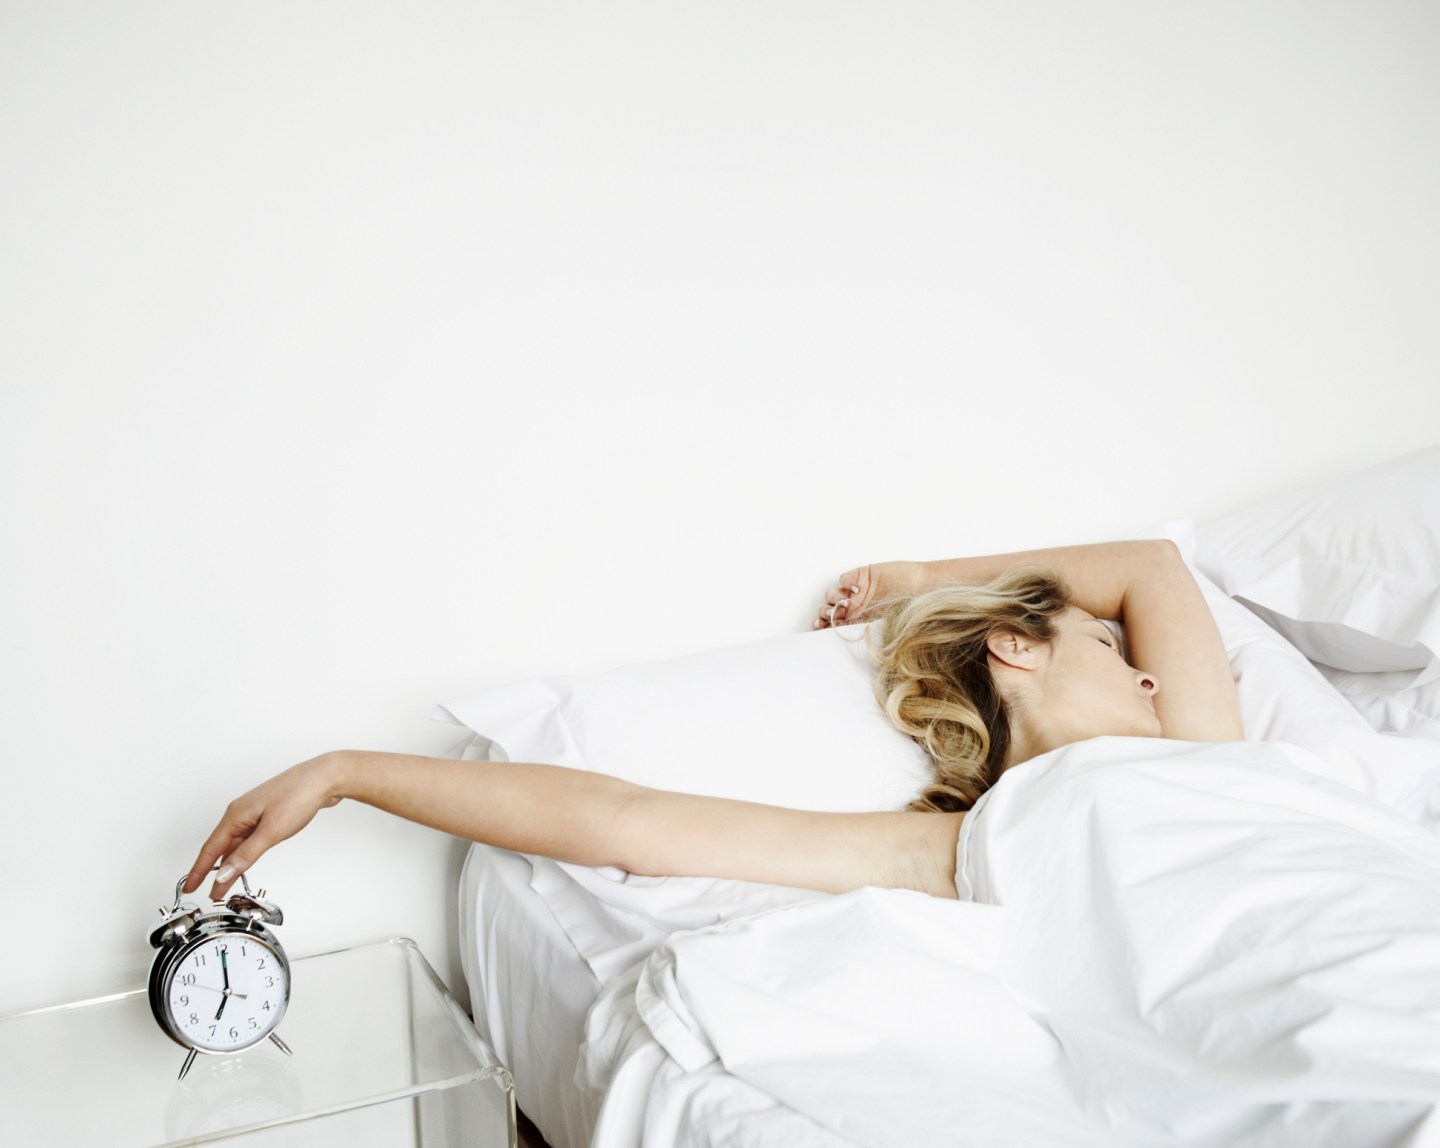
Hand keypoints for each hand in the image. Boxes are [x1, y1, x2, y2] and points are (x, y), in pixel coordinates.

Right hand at [183, 753, 347, 901]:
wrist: (325, 777)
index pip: (210, 849)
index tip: (189, 887)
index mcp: (236, 815)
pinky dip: (243, 853)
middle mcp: (241, 812)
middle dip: (213, 871)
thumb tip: (223, 873)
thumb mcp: (271, 831)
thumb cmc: (299, 795)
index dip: (198, 871)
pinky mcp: (268, 813)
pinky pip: (248, 838)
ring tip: (226, 884)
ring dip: (230, 863)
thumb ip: (246, 854)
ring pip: (235, 843)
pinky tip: (243, 861)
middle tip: (211, 893)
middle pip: (221, 847)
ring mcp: (255, 812)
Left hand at [813, 561, 927, 628]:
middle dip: (825, 611)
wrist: (922, 587)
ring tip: (846, 602)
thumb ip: (864, 633)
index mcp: (858, 621)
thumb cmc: (909, 609)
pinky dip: (845, 583)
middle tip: (830, 614)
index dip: (822, 625)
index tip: (818, 626)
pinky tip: (856, 588)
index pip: (833, 625)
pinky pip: (844, 578)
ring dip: (834, 598)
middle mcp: (855, 607)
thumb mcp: (884, 626)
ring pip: (832, 593)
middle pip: (828, 608)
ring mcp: (857, 591)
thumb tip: (843, 650)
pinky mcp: (862, 575)